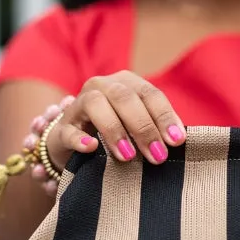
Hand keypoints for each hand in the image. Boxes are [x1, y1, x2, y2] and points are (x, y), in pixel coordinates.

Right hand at [46, 71, 185, 170]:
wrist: (75, 144)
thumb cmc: (117, 134)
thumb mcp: (139, 127)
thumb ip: (157, 128)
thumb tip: (179, 141)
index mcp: (126, 83)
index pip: (149, 94)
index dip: (164, 116)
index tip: (177, 141)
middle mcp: (102, 86)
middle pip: (124, 97)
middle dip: (144, 127)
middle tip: (157, 156)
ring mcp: (77, 105)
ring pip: (95, 104)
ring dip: (115, 129)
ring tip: (129, 156)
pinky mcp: (60, 128)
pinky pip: (68, 130)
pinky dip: (80, 139)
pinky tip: (91, 148)